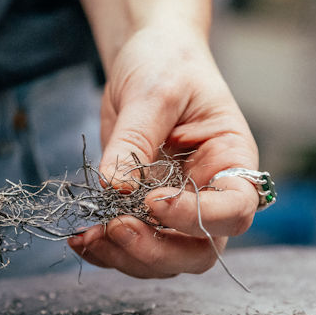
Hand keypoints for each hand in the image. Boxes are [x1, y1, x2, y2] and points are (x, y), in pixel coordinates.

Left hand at [68, 25, 259, 277]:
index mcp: (232, 161)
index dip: (198, 217)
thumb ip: (135, 139)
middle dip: (156, 251)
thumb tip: (114, 188)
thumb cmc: (167, 63)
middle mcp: (211, 194)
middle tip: (116, 228)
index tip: (155, 201)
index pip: (234, 210)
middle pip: (200, 251)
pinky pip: (132, 247)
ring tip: (89, 237)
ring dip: (125, 257)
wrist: (147, 55)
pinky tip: (81, 239)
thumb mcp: (154, 91)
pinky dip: (106, 252)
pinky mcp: (143, 212)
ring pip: (164, 259)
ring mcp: (177, 209)